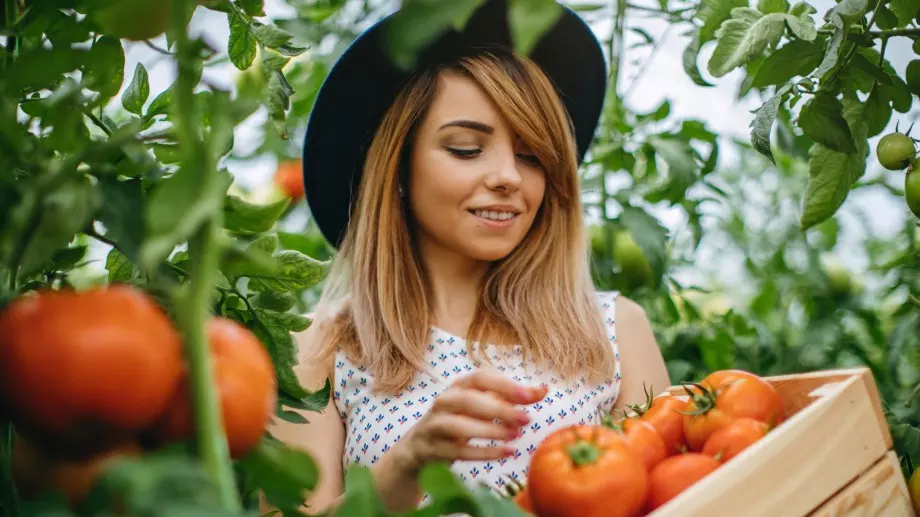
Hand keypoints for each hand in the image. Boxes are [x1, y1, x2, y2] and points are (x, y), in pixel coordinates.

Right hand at [394, 368, 547, 471]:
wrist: (419, 447)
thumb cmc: (459, 420)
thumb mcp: (483, 405)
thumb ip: (511, 398)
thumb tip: (543, 390)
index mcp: (458, 386)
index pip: (479, 377)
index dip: (504, 385)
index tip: (530, 395)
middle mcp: (444, 402)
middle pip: (468, 400)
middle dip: (499, 409)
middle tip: (527, 419)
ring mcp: (435, 426)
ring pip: (458, 425)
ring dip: (489, 431)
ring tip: (515, 436)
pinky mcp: (433, 449)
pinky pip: (458, 452)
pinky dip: (484, 453)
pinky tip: (506, 453)